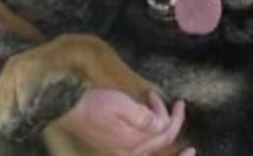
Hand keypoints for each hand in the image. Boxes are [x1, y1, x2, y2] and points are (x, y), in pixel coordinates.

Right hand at [56, 88, 193, 154]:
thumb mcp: (120, 104)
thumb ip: (142, 117)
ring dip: (161, 126)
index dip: (176, 119)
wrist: (71, 111)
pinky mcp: (118, 147)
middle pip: (161, 140)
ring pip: (153, 144)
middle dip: (170, 120)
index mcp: (133, 143)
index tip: (180, 103)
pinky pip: (143, 144)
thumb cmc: (95, 104)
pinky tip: (148, 116)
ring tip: (156, 104)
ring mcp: (124, 151)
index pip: (164, 134)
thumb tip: (162, 124)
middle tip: (169, 100)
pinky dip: (151, 132)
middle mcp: (131, 152)